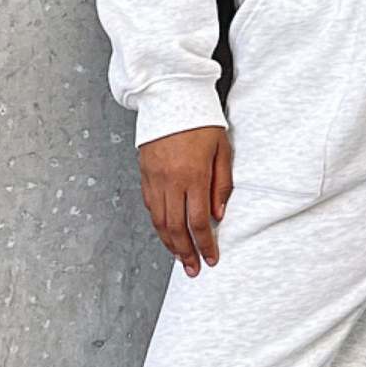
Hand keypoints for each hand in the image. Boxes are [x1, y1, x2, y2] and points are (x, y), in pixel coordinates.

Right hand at [138, 124, 231, 275]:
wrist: (170, 97)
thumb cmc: (201, 121)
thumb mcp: (222, 151)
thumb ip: (221, 185)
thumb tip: (217, 216)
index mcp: (192, 176)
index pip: (198, 222)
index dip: (205, 245)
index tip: (211, 259)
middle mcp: (170, 181)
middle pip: (176, 228)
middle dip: (185, 252)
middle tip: (193, 269)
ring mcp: (154, 179)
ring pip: (159, 221)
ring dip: (169, 243)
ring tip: (179, 258)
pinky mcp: (144, 174)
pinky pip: (150, 206)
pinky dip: (158, 224)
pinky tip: (166, 232)